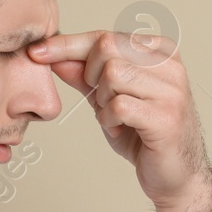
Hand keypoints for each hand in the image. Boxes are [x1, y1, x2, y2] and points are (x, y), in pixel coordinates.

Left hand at [28, 29, 211, 208]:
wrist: (175, 175)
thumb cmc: (144, 135)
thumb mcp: (108, 98)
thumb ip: (83, 76)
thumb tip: (52, 55)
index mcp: (160, 51)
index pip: (105, 36)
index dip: (67, 44)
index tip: (37, 51)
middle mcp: (170, 65)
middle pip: (106, 48)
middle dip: (90, 77)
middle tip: (102, 101)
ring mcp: (171, 90)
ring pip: (112, 74)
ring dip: (102, 100)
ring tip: (116, 116)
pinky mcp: (166, 117)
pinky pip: (118, 105)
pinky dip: (109, 119)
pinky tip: (120, 128)